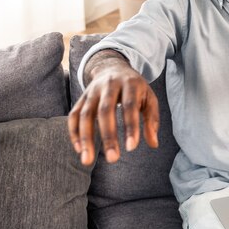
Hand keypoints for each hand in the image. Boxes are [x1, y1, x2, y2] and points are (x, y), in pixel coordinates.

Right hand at [68, 51, 158, 165]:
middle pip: (105, 110)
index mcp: (130, 84)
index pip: (129, 106)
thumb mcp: (149, 99)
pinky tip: (80, 150)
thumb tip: (154, 144)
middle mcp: (109, 85)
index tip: (131, 148)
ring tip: (87, 161)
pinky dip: (74, 132)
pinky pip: (74, 115)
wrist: (113, 68)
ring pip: (86, 114)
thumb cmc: (135, 89)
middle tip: (112, 159)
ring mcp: (92, 91)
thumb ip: (151, 120)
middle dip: (108, 136)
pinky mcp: (81, 98)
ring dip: (86, 138)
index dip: (130, 127)